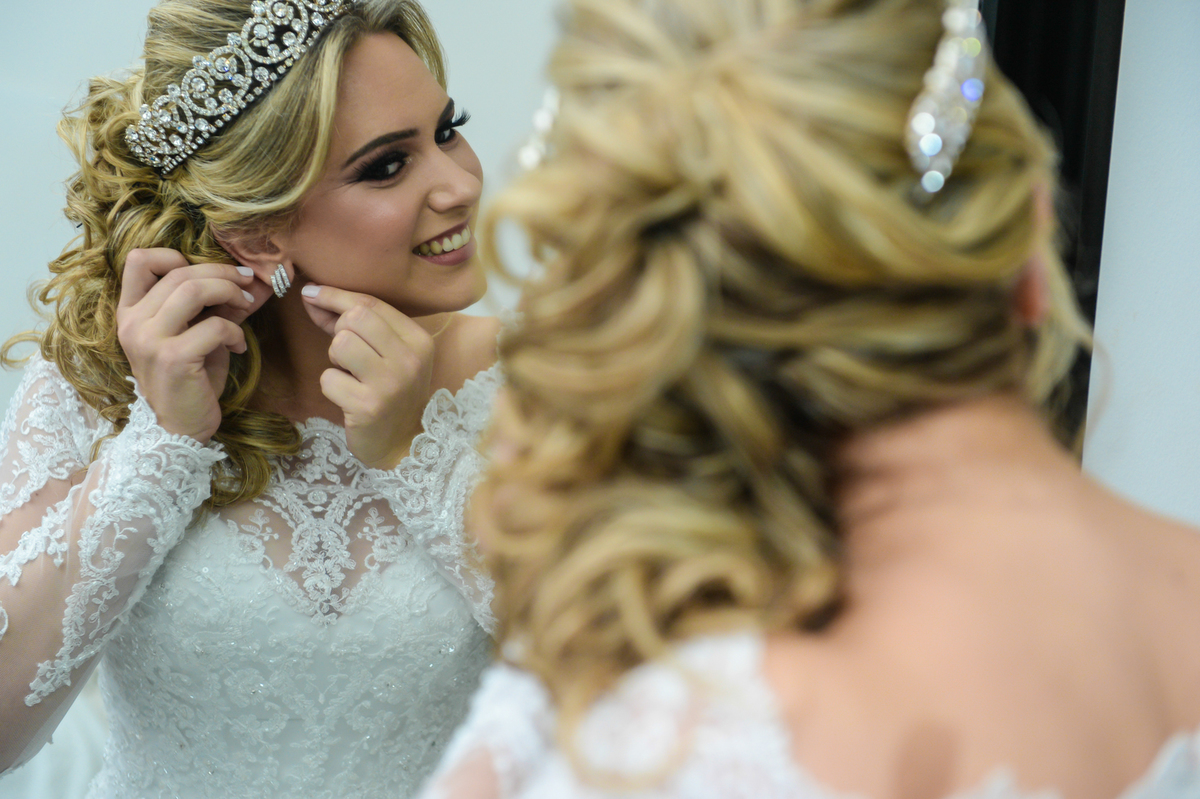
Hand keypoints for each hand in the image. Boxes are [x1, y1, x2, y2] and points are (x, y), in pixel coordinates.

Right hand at [117, 249, 270, 441]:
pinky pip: (214, 326)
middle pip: (179, 272)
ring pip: (193, 290)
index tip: (211, 272)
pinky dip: (235, 333)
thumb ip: (215, 306)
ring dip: (229, 292)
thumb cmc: (190, 380)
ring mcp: (149, 340)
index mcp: (130, 312)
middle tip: (247, 285)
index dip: (176, 256)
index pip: (138, 260)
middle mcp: (133, 322)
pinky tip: (239, 348)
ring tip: (246, 307)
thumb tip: (253, 279)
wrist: (179, 429)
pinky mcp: (173, 358)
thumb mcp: (198, 335)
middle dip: (222, 273)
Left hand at [301, 284, 435, 469]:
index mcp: (419, 340)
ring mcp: (391, 383)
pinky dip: (331, 386)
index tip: (311, 292)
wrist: (403, 443)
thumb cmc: (391, 392)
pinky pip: (328, 378)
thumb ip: (353, 325)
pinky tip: (347, 397)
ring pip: (341, 344)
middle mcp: (410, 359)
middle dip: (339, 331)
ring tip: (349, 373)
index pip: (371, 304)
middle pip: (355, 318)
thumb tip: (312, 294)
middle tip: (347, 354)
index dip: (336, 295)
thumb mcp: (386, 354)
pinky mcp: (368, 406)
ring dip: (335, 358)